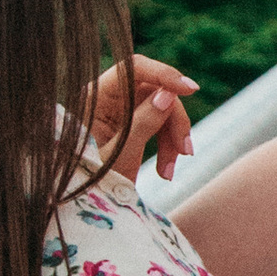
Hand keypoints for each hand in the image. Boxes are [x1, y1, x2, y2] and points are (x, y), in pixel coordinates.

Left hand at [88, 55, 200, 185]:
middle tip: (185, 152)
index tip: (191, 88)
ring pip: (163, 107)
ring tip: (168, 173)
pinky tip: (166, 172)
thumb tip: (167, 94)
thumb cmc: (94, 183)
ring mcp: (120, 110)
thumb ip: (143, 123)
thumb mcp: (121, 155)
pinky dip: (168, 146)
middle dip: (174, 119)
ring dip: (173, 138)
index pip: (133, 69)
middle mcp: (107, 98)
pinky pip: (160, 123)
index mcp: (95, 97)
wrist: (85, 206)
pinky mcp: (131, 123)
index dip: (163, 74)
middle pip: (154, 90)